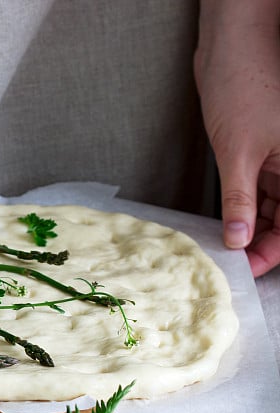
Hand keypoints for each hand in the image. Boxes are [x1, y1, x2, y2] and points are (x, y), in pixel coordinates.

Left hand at [196, 0, 279, 276]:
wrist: (229, 50)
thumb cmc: (242, 88)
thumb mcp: (237, 154)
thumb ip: (240, 201)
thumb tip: (239, 241)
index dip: (278, 250)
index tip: (252, 270)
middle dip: (265, 244)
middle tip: (236, 266)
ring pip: (275, 207)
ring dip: (254, 229)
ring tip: (228, 251)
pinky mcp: (260, 152)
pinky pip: (259, 190)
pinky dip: (245, 209)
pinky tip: (228, 226)